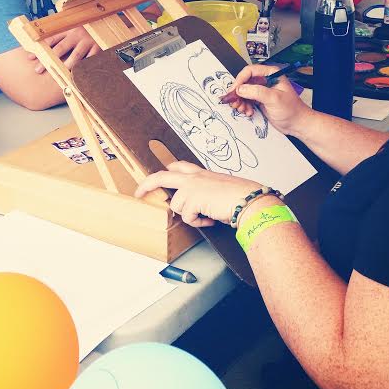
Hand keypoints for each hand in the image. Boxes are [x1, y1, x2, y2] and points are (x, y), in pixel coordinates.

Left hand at [27, 27, 99, 73]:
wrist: (103, 19)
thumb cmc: (84, 26)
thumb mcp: (72, 26)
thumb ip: (59, 34)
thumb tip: (37, 39)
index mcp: (68, 29)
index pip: (51, 39)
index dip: (40, 48)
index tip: (30, 58)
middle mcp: (77, 34)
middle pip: (60, 48)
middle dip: (48, 60)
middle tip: (38, 69)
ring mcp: (88, 41)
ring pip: (76, 55)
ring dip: (67, 65)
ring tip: (60, 73)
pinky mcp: (98, 47)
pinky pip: (91, 59)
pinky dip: (85, 67)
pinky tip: (79, 74)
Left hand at [134, 161, 262, 227]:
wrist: (250, 200)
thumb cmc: (242, 196)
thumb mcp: (221, 189)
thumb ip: (207, 192)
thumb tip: (201, 206)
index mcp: (202, 173)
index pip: (179, 166)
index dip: (167, 171)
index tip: (157, 176)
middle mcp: (194, 177)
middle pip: (162, 176)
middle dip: (147, 184)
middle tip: (138, 193)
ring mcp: (191, 186)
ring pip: (178, 206)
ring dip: (192, 215)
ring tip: (208, 214)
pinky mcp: (192, 198)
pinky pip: (188, 217)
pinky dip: (199, 222)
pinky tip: (211, 218)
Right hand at [224, 64, 310, 135]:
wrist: (297, 124)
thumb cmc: (291, 110)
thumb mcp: (274, 98)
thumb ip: (256, 92)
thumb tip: (240, 89)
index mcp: (271, 74)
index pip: (250, 71)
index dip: (240, 80)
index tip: (234, 91)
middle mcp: (265, 80)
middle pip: (244, 82)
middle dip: (238, 93)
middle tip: (234, 102)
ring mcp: (262, 90)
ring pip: (244, 92)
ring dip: (240, 101)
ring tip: (242, 109)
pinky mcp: (260, 100)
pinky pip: (246, 100)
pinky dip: (244, 106)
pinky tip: (248, 112)